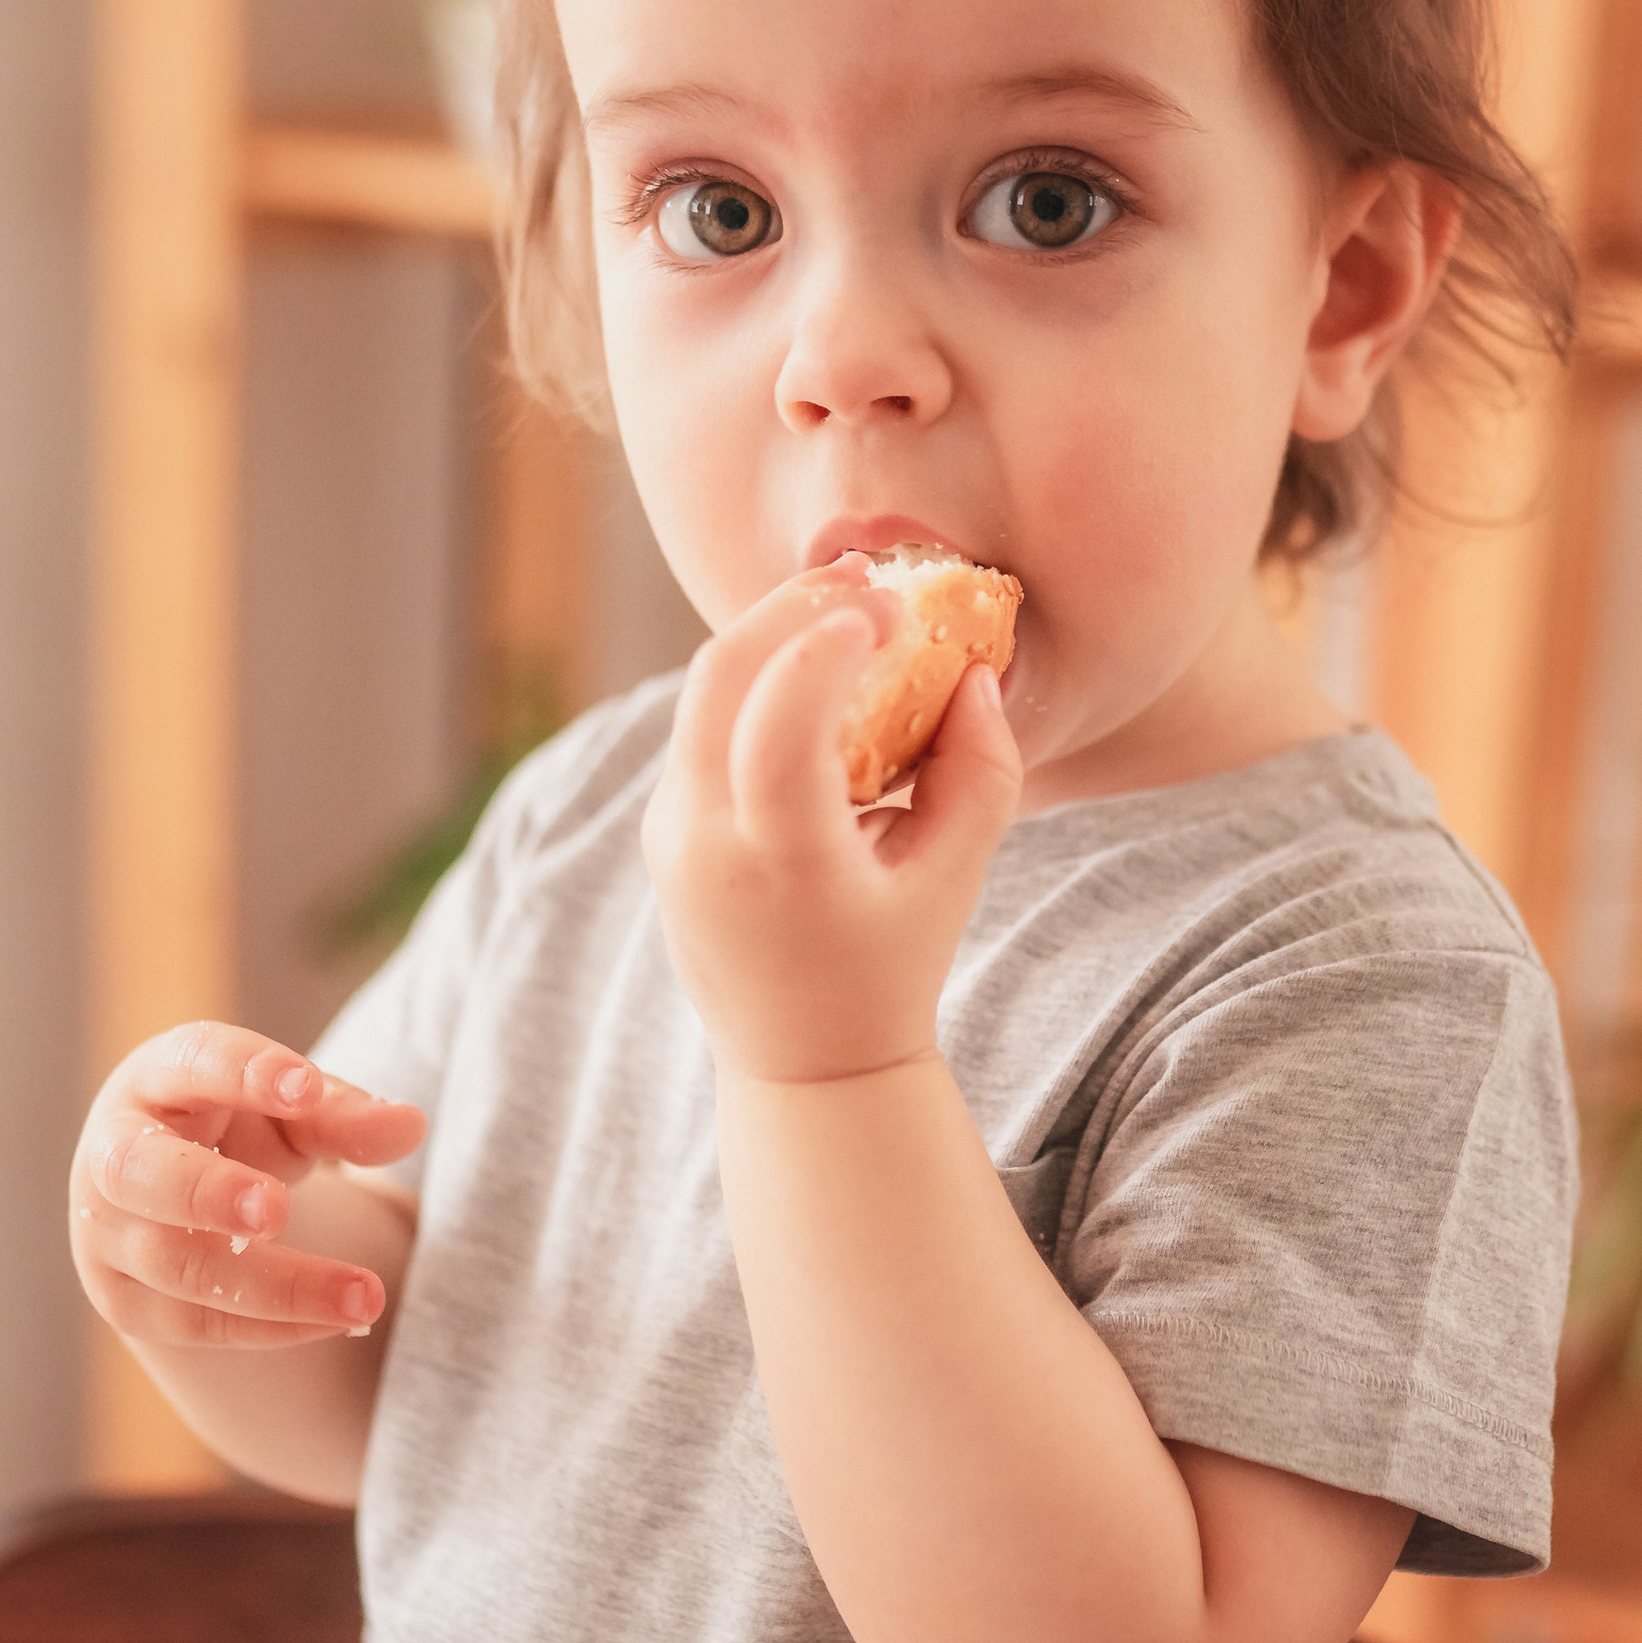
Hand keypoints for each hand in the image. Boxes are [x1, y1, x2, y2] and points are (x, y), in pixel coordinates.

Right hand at [70, 1023, 426, 1353]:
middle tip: (275, 1209)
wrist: (180, 1206)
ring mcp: (109, 1234)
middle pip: (139, 1171)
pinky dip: (274, 1325)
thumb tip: (411, 1126)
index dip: (243, 1072)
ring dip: (276, 1285)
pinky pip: (195, 1323)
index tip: (306, 1087)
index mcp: (157, 1081)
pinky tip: (340, 1318)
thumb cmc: (239, 1134)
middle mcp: (112, 1154)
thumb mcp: (290, 1115)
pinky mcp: (128, 1301)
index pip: (189, 1063)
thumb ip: (343, 1117)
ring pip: (177, 1265)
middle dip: (206, 1191)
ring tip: (365, 1295)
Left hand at [645, 574, 1023, 1082]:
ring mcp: (668, 835)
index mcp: (779, 864)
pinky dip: (752, 680)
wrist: (805, 1065)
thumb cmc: (893, 970)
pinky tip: (809, 667)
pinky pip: (699, 724)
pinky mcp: (661, 827)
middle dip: (791, 608)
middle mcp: (703, 844)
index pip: (780, 721)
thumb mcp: (955, 877)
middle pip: (721, 678)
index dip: (829, 643)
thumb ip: (980, 770)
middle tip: (862, 577)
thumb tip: (974, 673)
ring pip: (701, 692)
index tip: (888, 607)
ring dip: (769, 635)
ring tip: (840, 606)